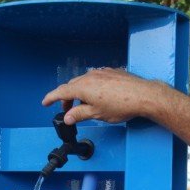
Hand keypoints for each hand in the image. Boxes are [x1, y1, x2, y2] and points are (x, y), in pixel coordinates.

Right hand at [42, 68, 165, 124]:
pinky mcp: (111, 72)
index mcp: (83, 87)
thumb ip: (79, 114)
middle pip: (72, 86)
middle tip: (67, 110)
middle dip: (67, 98)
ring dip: (80, 92)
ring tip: (84, 105)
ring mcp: (101, 72)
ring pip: (84, 81)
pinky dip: (91, 86)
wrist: (143, 96)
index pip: (61, 92)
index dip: (51, 98)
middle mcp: (90, 76)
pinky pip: (96, 78)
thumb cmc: (122, 105)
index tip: (45, 102)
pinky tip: (98, 95)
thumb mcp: (97, 114)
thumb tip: (68, 117)